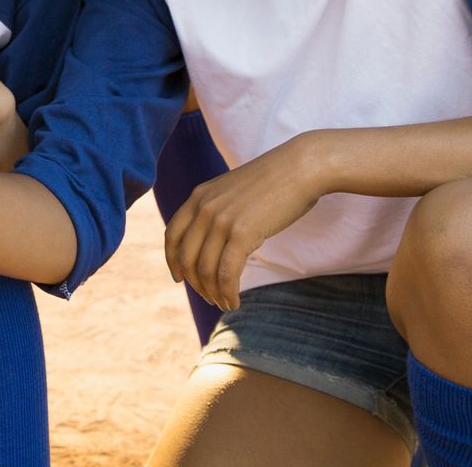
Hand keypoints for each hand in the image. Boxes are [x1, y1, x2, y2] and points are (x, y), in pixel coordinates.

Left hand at [164, 135, 327, 311]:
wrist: (299, 167)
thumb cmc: (272, 181)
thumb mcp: (232, 190)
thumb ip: (216, 209)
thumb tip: (213, 238)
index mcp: (198, 196)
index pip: (172, 234)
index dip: (172, 260)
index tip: (179, 278)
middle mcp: (204, 208)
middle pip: (186, 257)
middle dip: (195, 283)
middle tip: (209, 297)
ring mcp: (221, 221)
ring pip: (205, 269)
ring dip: (212, 293)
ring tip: (224, 303)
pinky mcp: (242, 234)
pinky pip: (226, 274)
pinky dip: (227, 293)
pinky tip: (234, 301)